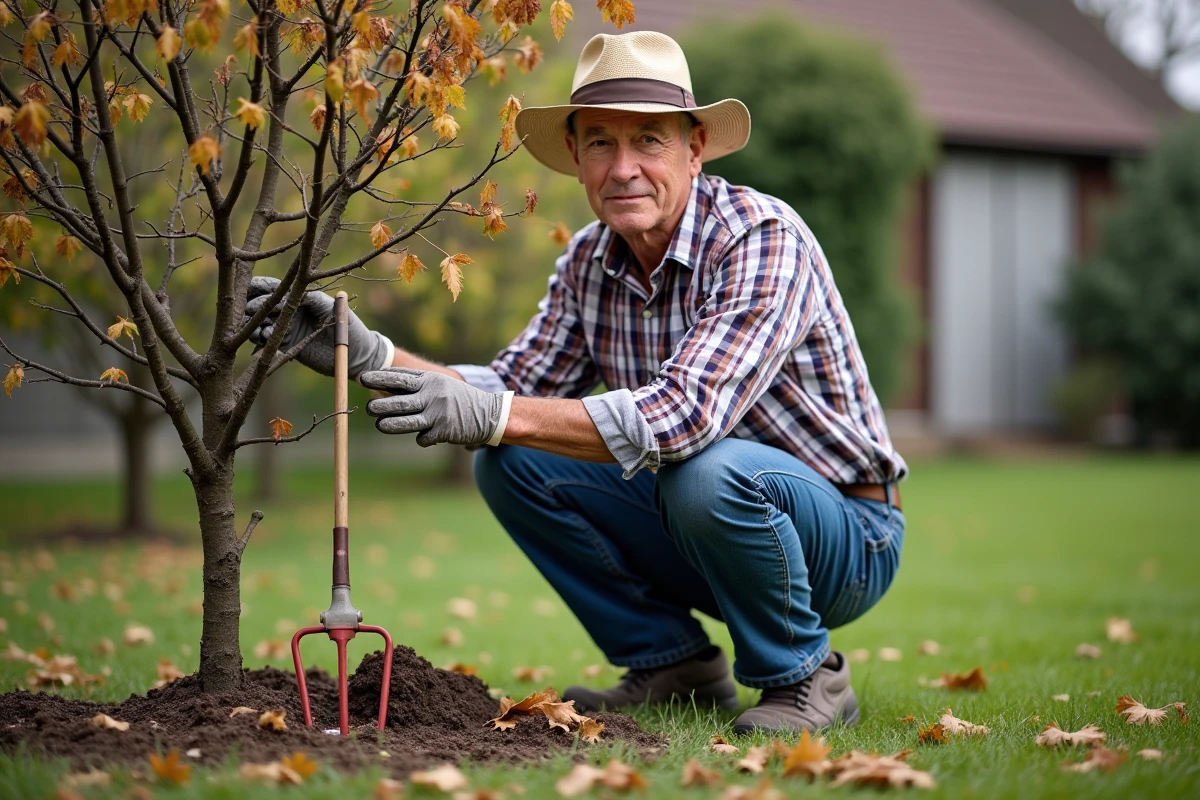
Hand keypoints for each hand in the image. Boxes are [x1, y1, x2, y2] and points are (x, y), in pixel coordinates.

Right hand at [242, 276, 389, 377]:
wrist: (356, 356)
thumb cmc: (349, 327)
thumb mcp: (334, 309)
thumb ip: (315, 299)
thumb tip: (295, 293)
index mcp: (301, 297)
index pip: (276, 288)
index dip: (262, 287)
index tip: (251, 289)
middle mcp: (290, 311)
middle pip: (263, 305)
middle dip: (252, 306)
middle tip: (248, 310)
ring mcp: (286, 329)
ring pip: (260, 323)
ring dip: (254, 325)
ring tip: (259, 329)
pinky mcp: (286, 346)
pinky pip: (266, 342)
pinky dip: (261, 340)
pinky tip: (263, 339)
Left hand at [360, 367, 510, 447]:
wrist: (490, 414)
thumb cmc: (458, 398)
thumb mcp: (439, 385)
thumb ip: (415, 385)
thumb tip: (384, 386)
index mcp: (430, 381)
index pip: (398, 378)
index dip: (378, 378)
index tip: (362, 378)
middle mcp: (432, 395)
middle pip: (398, 401)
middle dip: (379, 405)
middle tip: (369, 408)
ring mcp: (438, 414)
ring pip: (405, 422)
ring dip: (389, 424)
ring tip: (380, 425)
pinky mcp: (444, 431)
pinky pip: (423, 438)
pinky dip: (421, 438)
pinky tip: (424, 436)